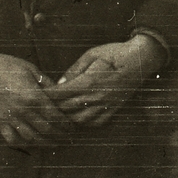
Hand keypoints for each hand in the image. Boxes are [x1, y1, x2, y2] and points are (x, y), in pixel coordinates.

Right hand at [0, 50, 70, 146]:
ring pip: (31, 138)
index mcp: (34, 96)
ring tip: (54, 143)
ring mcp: (10, 118)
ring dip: (45, 143)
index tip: (73, 128)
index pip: (55, 116)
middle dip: (60, 135)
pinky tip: (31, 145)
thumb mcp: (32, 70)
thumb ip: (48, 84)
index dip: (66, 124)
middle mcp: (23, 110)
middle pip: (46, 130)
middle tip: (67, 138)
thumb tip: (61, 93)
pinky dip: (23, 144)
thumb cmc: (9, 66)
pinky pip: (12, 139)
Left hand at [50, 36, 164, 126]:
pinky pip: (94, 123)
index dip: (46, 96)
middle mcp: (97, 96)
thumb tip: (59, 84)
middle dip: (51, 108)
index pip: (60, 93)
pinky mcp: (113, 110)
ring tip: (56, 115)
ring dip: (65, 119)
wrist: (141, 59)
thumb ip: (74, 70)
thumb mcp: (92, 54)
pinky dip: (82, 123)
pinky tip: (75, 119)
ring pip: (78, 121)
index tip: (35, 95)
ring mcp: (106, 105)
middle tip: (40, 107)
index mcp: (89, 81)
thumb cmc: (115, 53)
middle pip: (66, 109)